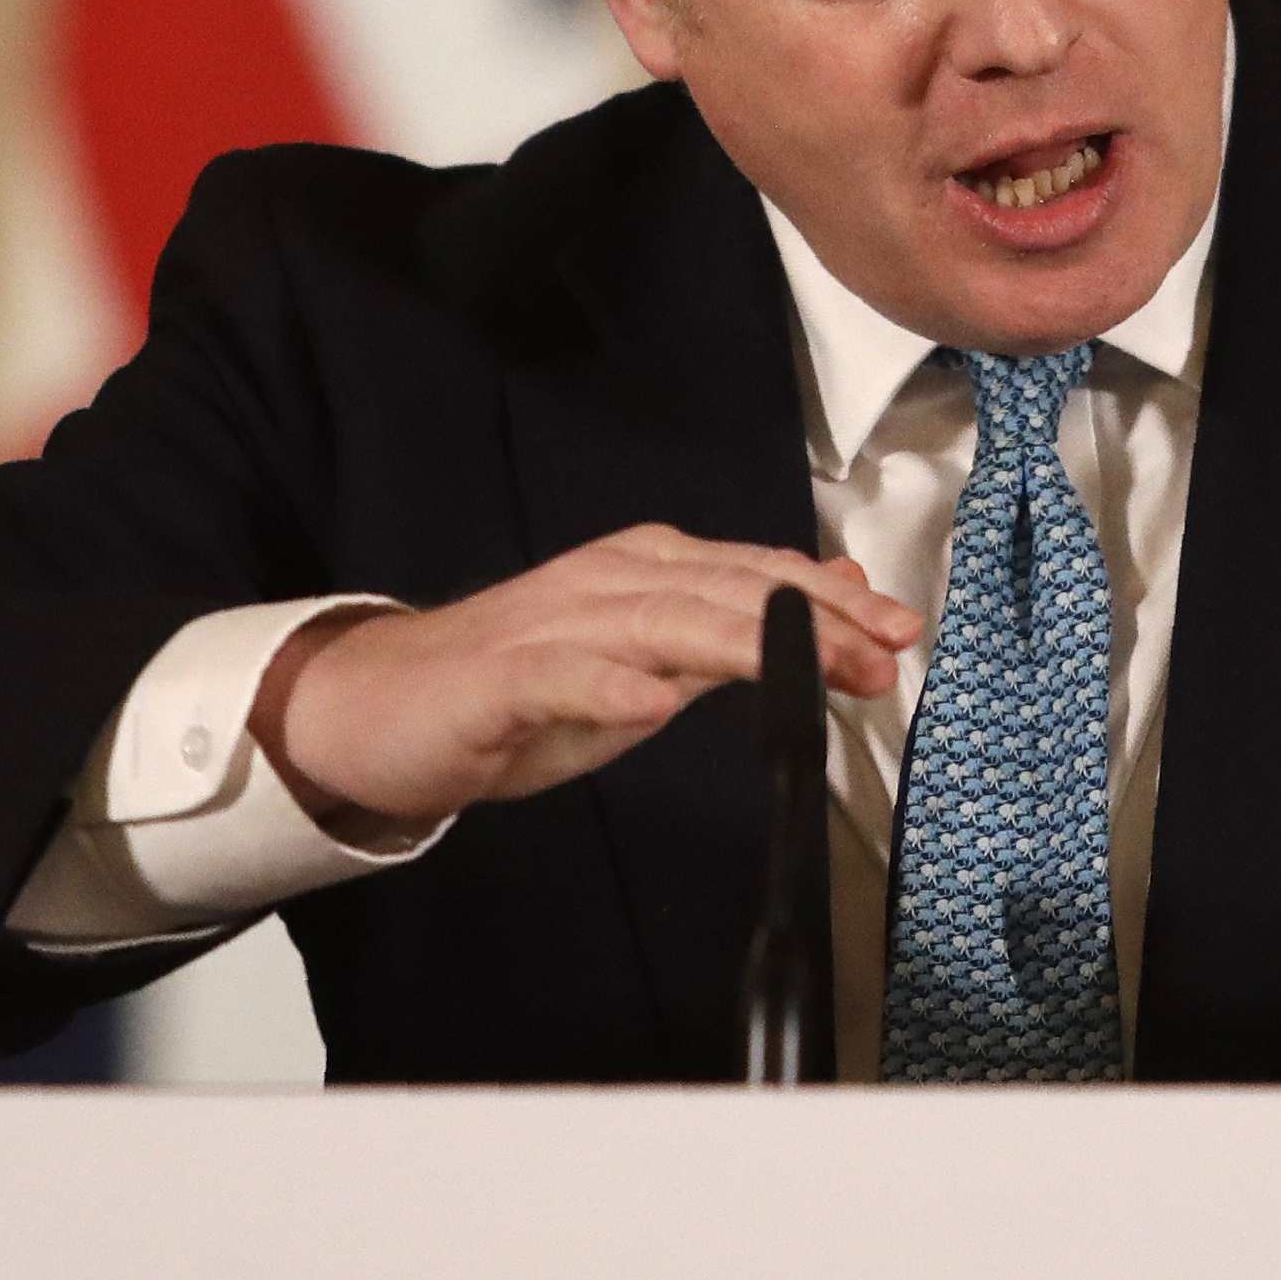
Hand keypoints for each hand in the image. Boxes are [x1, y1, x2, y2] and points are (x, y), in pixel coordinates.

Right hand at [255, 526, 919, 828]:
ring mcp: (554, 624)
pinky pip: (561, 677)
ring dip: (746, 644)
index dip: (832, 602)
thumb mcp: (647, 663)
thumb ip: (735, 635)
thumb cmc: (520, 689)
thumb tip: (832, 601)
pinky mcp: (499, 677)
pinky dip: (610, 686)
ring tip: (815, 667)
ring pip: (662, 622)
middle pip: (727, 593)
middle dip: (814, 622)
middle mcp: (610, 581)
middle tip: (884, 654)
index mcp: (649, 572)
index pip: (757, 578)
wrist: (380, 706)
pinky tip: (653, 702)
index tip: (900, 631)